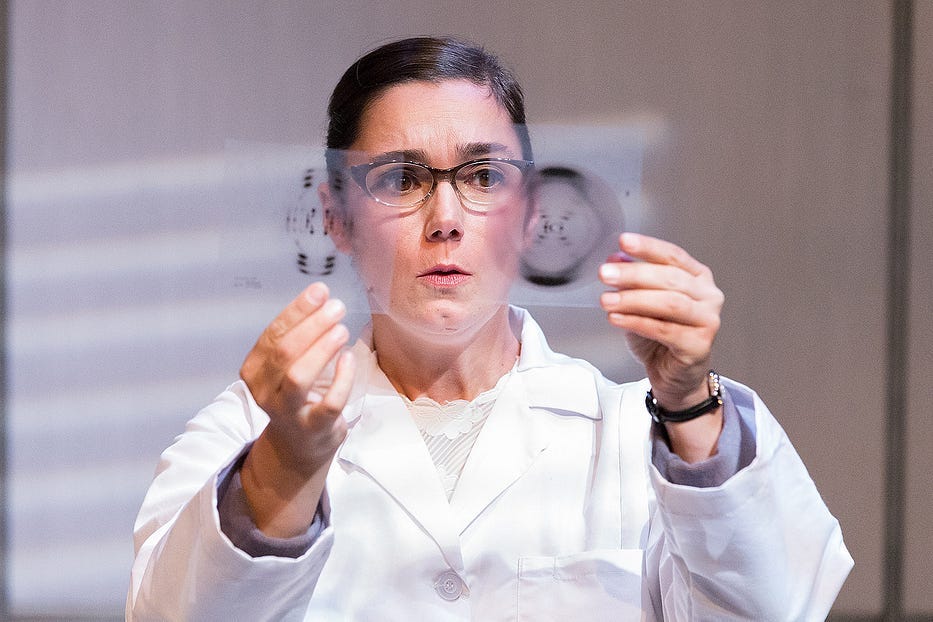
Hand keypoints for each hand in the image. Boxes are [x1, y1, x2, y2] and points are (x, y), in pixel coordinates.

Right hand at [238, 282, 355, 535]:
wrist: (299, 446)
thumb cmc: (297, 394)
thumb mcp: (288, 365)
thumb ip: (299, 336)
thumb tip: (322, 298)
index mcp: (255, 370)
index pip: (273, 334)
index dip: (297, 311)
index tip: (320, 291)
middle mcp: (265, 392)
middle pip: (284, 352)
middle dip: (312, 325)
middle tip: (337, 308)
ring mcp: (288, 412)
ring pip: (299, 377)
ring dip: (322, 349)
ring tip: (342, 330)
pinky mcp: (313, 428)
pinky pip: (329, 402)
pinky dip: (342, 378)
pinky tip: (349, 358)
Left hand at [599, 233, 723, 412]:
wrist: (674, 377)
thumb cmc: (661, 337)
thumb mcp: (640, 303)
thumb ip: (631, 280)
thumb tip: (615, 258)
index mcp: (697, 278)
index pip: (673, 256)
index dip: (648, 247)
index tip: (624, 241)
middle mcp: (708, 296)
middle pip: (670, 278)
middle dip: (634, 274)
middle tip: (605, 273)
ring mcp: (707, 321)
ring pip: (669, 303)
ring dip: (634, 299)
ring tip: (606, 299)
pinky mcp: (699, 345)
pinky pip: (665, 330)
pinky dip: (637, 322)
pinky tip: (617, 318)